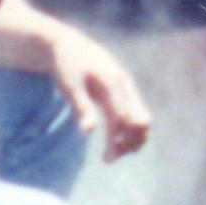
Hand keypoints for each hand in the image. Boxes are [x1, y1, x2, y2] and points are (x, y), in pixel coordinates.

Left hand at [48, 28, 151, 158]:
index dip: (118, 139)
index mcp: (112, 81)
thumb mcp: (69, 85)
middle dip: (128, 142)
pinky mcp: (123, 92)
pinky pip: (133, 114)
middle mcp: (124, 85)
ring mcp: (126, 88)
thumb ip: (81, 107)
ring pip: (140, 118)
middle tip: (108, 159)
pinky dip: (128, 130)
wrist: (68, 44)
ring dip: (131, 139)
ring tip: (110, 156)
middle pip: (138, 119)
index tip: (107, 158)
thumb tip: (89, 132)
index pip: (122, 117)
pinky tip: (116, 144)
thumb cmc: (65, 65)